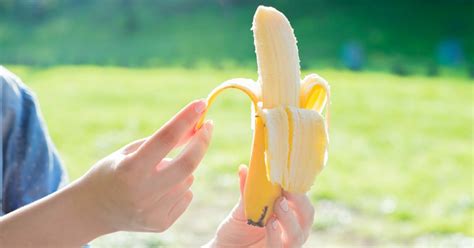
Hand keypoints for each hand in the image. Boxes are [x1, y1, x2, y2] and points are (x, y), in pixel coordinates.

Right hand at [76, 100, 213, 232]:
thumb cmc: (112, 172)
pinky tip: (158, 191)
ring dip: (182, 168)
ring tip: (158, 174)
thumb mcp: (131, 150)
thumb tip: (198, 127)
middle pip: (187, 163)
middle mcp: (142, 192)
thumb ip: (165, 140)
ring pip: (188, 178)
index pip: (166, 138)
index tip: (201, 103)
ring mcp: (152, 211)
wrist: (92, 210)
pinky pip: (186, 195)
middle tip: (207, 127)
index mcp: (129, 168)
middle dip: (202, 142)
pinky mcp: (160, 223)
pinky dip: (180, 186)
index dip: (186, 118)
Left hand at [207, 166, 314, 247]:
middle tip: (287, 191)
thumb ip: (247, 191)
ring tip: (278, 204)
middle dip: (300, 202)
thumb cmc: (237, 227)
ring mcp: (286, 244)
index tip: (289, 175)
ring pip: (297, 234)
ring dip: (288, 218)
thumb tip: (244, 168)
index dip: (298, 187)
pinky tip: (271, 224)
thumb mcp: (242, 208)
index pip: (301, 198)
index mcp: (289, 212)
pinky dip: (276, 235)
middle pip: (306, 215)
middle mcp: (293, 228)